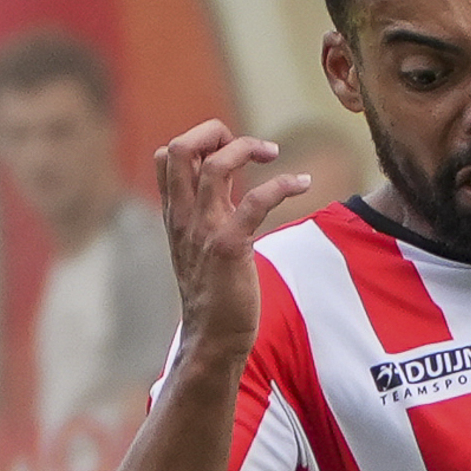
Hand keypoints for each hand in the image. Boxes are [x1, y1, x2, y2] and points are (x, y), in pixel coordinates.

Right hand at [154, 121, 310, 362]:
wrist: (212, 338)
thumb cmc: (214, 293)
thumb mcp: (201, 243)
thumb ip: (208, 209)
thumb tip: (224, 180)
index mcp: (176, 214)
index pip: (168, 156)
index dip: (199, 140)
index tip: (230, 150)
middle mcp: (184, 217)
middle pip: (181, 148)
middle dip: (215, 131)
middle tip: (249, 146)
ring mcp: (204, 230)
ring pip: (213, 165)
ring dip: (246, 147)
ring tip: (274, 153)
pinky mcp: (229, 247)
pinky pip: (254, 201)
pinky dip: (282, 184)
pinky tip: (302, 183)